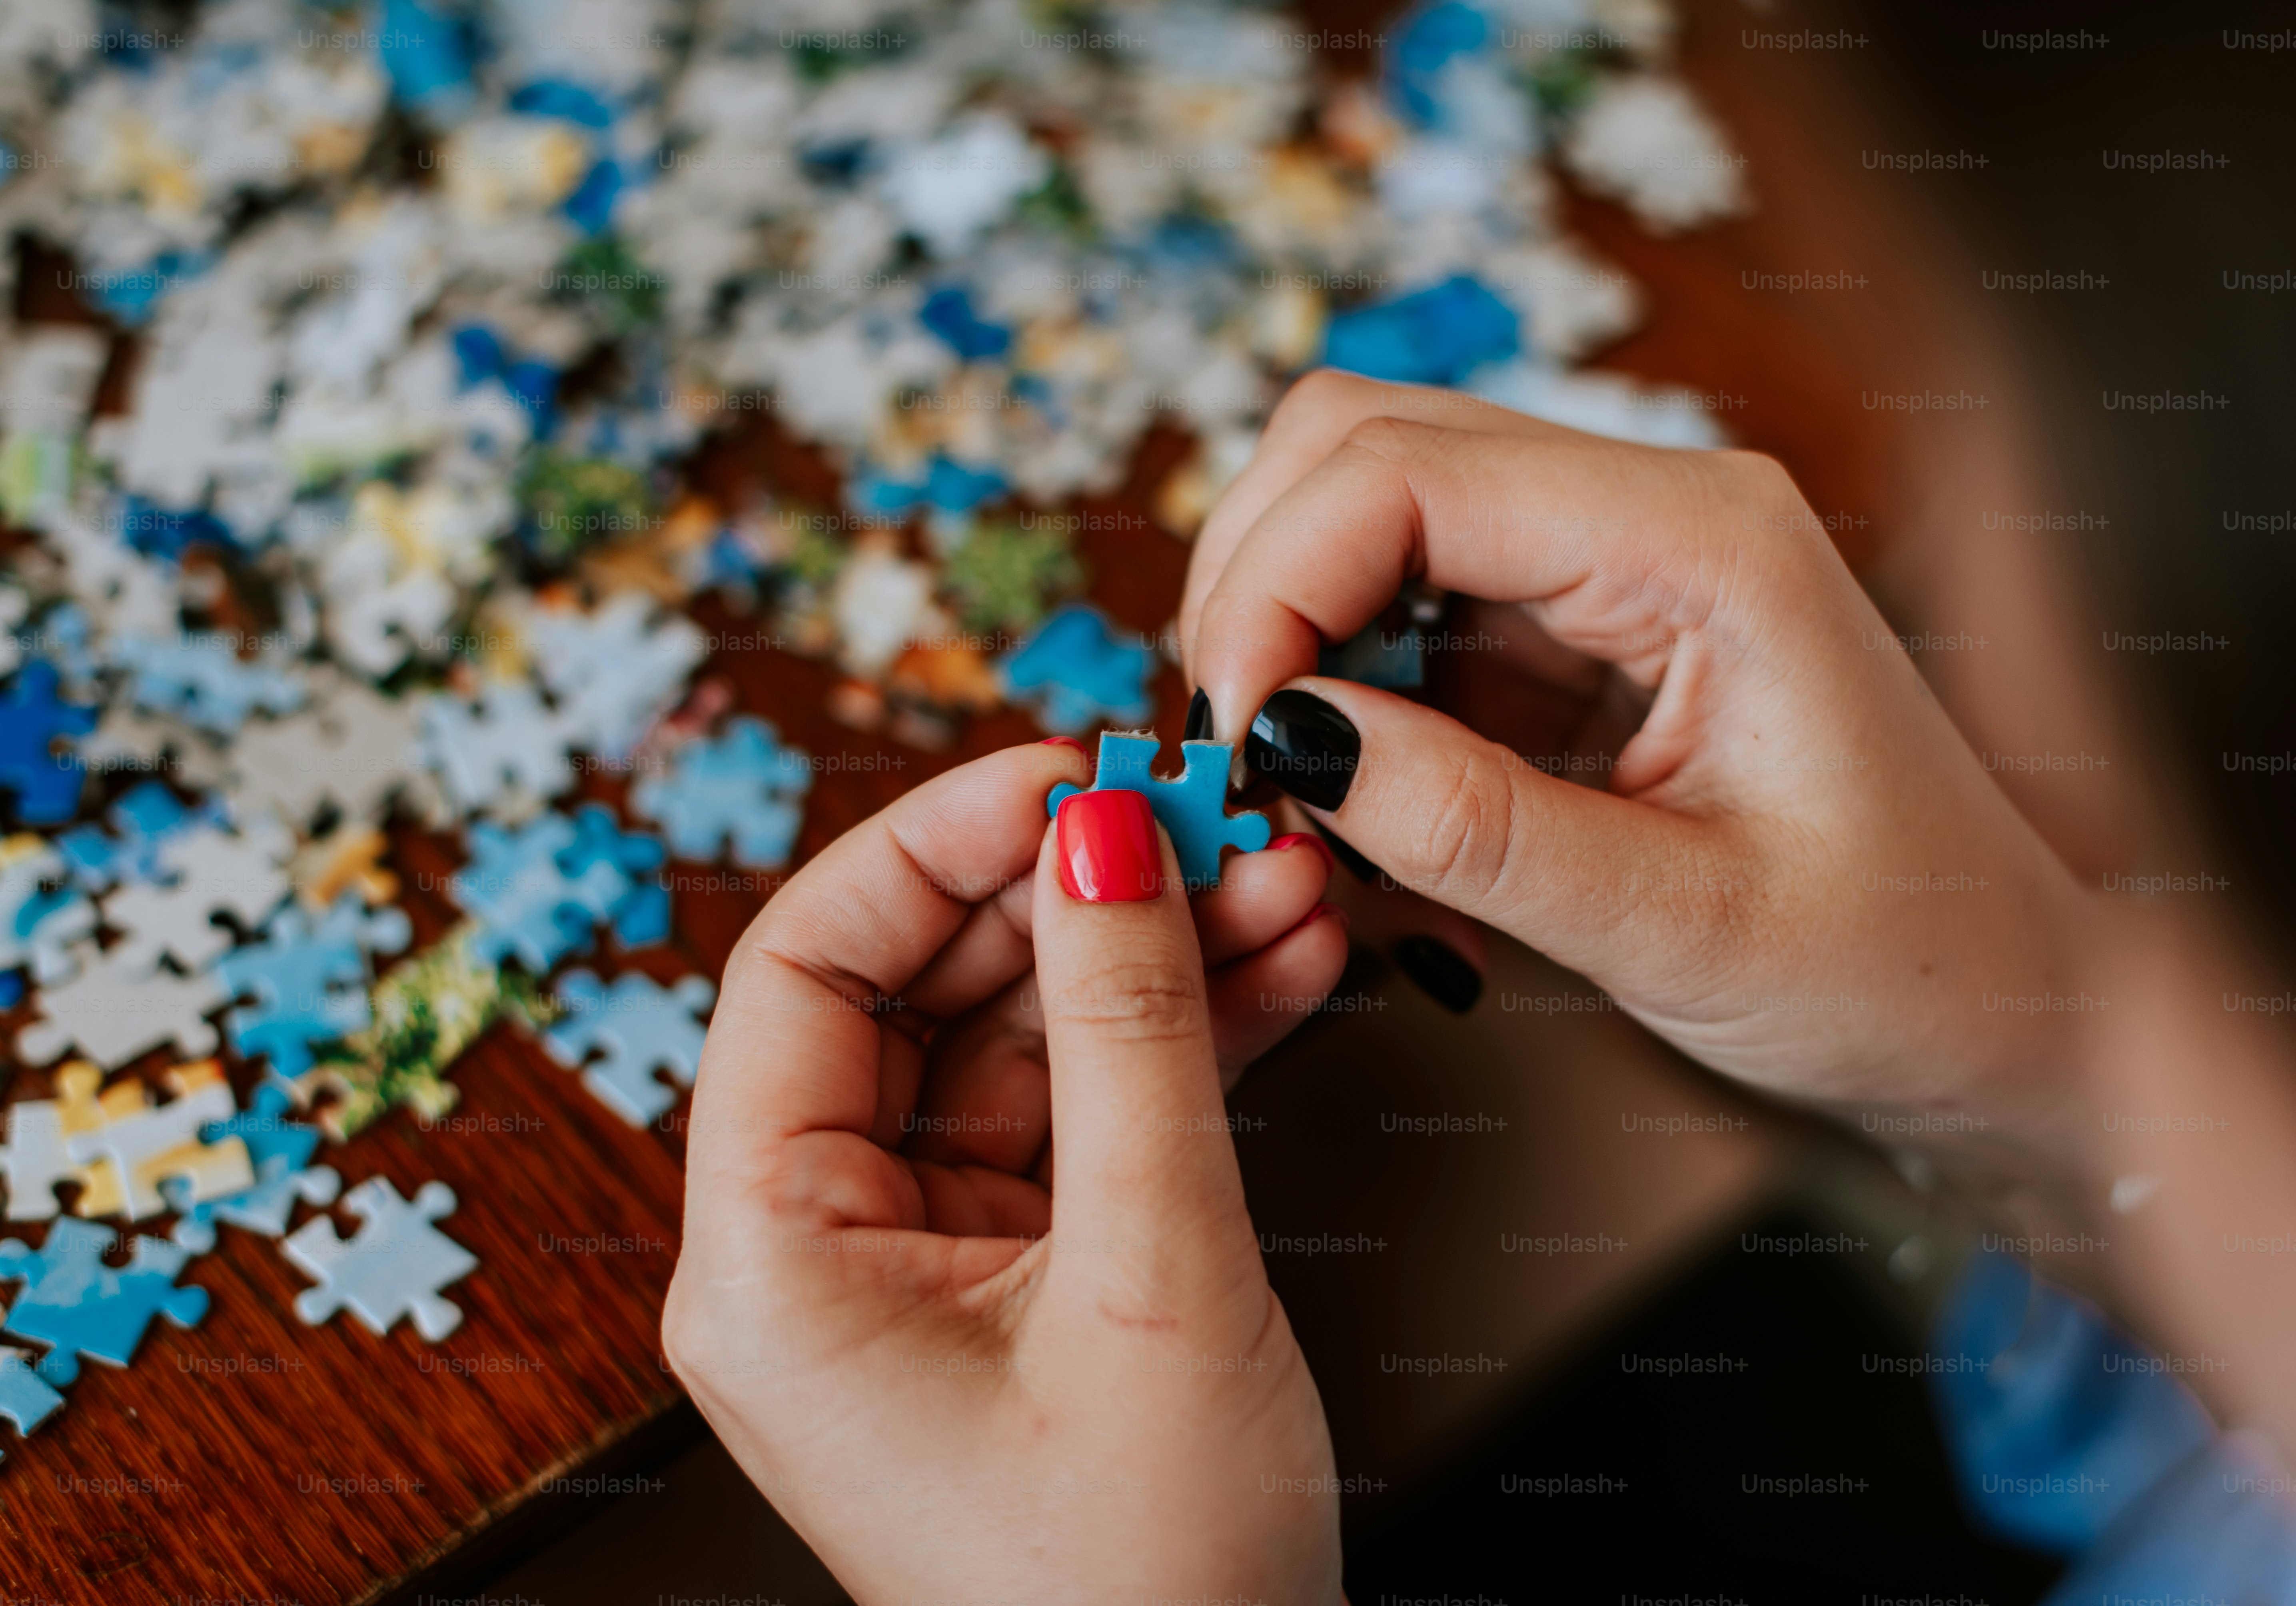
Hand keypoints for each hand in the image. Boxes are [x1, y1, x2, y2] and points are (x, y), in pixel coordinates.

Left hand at [665, 742, 1349, 1601]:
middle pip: (920, 993)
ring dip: (1150, 955)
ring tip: (1280, 876)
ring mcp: (922, 1263)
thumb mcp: (1150, 1272)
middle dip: (1072, 890)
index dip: (929, 849)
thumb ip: (1129, 1036)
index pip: (801, 973)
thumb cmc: (1144, 1582)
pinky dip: (1173, 1041)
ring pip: (1020, 1043)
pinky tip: (1274, 966)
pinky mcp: (1018, 1276)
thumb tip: (1105, 838)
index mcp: (770, 1265)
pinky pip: (1078, 1113)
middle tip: (1201, 811)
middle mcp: (819, 1254)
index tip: (1060, 777)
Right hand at [1181, 370, 2090, 1131]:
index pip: (1406, 470)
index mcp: (1703, 540)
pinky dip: (1346, 687)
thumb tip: (1288, 739)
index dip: (1275, 584)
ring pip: (1370, 508)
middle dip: (1259, 585)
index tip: (1233, 735)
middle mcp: (1654, 506)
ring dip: (1292, 631)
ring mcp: (1616, 555)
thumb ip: (1478, 828)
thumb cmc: (1898, 963)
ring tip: (1299, 787)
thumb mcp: (1683, 927)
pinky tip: (1366, 795)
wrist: (2008, 999)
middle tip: (1243, 757)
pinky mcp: (1583, 622)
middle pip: (1365, 443)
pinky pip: (1411, 605)